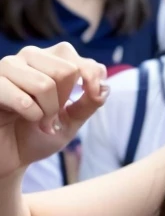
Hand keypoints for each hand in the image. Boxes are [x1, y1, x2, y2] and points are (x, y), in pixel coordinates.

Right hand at [0, 42, 107, 179]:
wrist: (7, 157)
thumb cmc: (37, 136)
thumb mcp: (70, 122)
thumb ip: (89, 103)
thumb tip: (104, 87)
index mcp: (51, 60)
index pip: (79, 60)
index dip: (92, 80)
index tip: (92, 98)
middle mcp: (30, 57)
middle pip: (66, 70)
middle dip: (63, 102)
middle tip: (49, 116)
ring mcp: (9, 67)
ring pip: (45, 84)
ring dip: (46, 111)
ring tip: (36, 120)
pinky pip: (22, 97)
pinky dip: (30, 114)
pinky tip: (20, 118)